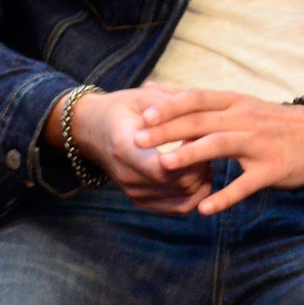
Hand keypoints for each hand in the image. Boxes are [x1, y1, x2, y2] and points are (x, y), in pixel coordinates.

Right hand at [53, 83, 212, 212]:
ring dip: (204, 177)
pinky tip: (202, 171)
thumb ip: (173, 106)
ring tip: (206, 154)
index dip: (191, 155)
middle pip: (180, 183)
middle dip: (203, 163)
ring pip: (185, 197)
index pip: (164, 167)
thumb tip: (205, 116)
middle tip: (211, 143)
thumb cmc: (123, 108)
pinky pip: (179, 207)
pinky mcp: (141, 200)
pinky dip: (198, 192)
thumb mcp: (145, 97)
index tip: (199, 134)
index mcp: (125, 147)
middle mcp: (127, 175)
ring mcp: (133, 191)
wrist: (92, 129)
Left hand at [132, 86, 303, 215]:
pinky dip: (225, 196)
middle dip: (168, 130)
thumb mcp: (238, 104)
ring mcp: (259, 144)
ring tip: (163, 166)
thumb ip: (196, 101)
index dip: (171, 105)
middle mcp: (246, 119)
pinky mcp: (272, 169)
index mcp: (236, 103)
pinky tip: (204, 208)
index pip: (199, 99)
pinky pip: (245, 184)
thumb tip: (152, 88)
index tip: (142, 115)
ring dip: (191, 155)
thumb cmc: (271, 122)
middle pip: (202, 121)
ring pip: (221, 145)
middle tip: (137, 140)